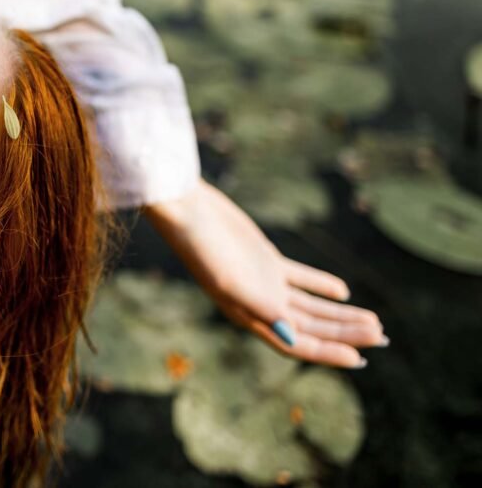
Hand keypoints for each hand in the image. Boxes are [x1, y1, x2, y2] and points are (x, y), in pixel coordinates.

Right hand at [142, 178, 387, 368]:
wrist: (186, 211)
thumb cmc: (201, 245)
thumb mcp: (228, 278)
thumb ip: (260, 306)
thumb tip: (291, 335)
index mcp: (249, 315)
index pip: (295, 343)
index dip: (327, 352)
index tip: (359, 358)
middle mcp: (259, 304)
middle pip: (310, 326)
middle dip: (345, 333)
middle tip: (382, 337)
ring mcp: (263, 281)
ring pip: (310, 305)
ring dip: (341, 315)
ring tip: (374, 322)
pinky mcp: (266, 258)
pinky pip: (301, 278)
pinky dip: (322, 286)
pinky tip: (343, 293)